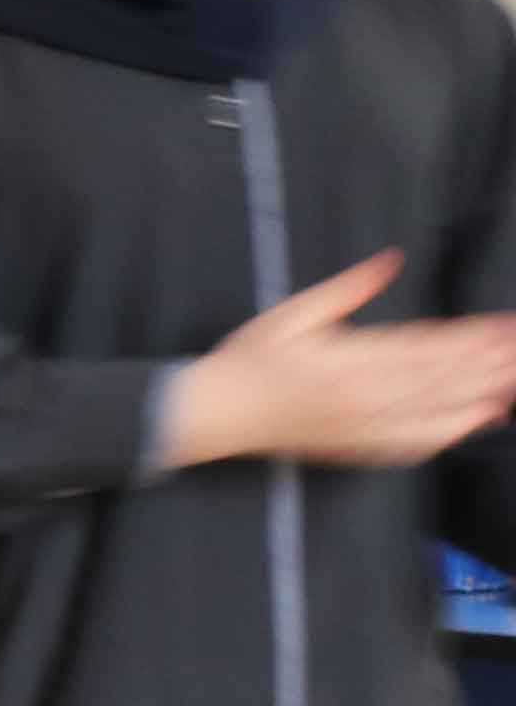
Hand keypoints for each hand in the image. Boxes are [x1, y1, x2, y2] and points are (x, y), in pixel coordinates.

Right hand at [166, 253, 515, 471]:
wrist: (217, 414)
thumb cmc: (249, 360)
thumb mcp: (292, 313)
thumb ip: (348, 288)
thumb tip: (391, 260)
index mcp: (349, 360)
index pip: (427, 346)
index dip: (472, 336)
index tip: (506, 324)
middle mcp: (366, 397)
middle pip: (445, 378)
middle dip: (492, 361)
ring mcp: (367, 426)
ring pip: (442, 409)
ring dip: (486, 391)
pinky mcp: (364, 446)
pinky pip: (421, 441)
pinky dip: (458, 428)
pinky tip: (485, 415)